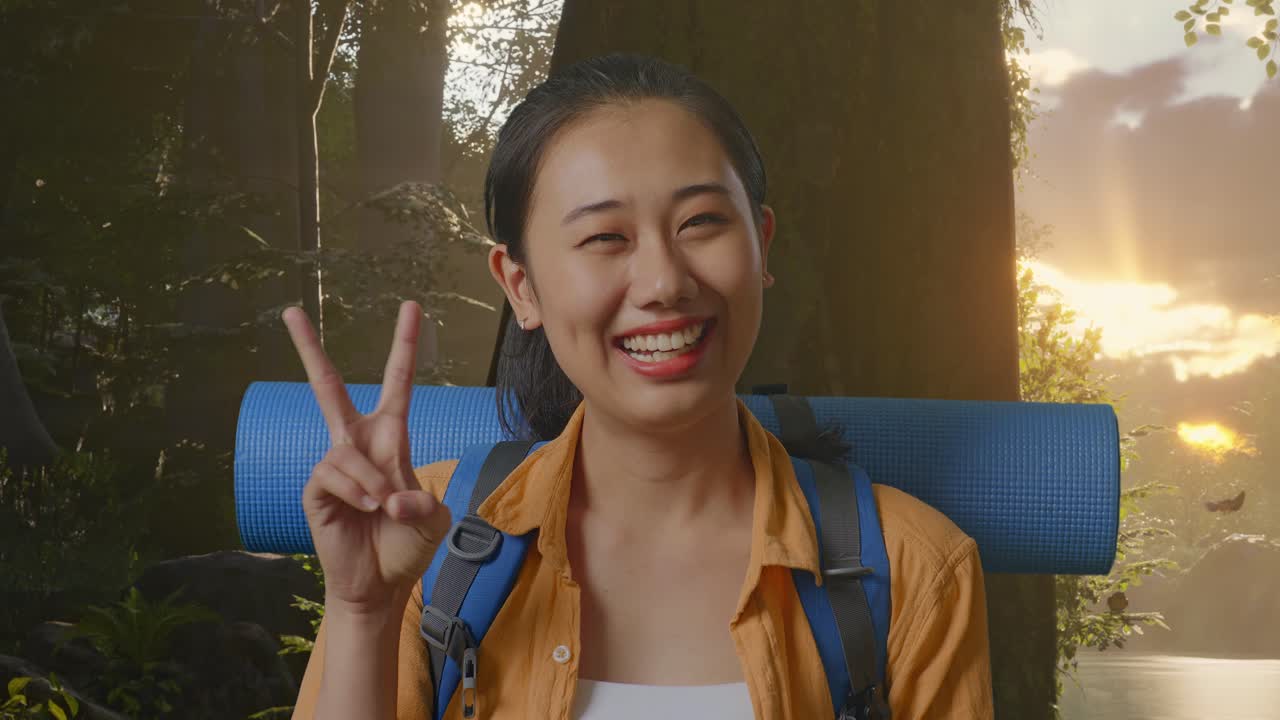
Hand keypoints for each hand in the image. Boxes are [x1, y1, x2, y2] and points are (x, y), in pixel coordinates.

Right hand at [283, 301, 451, 614]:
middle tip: (291, 311)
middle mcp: (356, 444)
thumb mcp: (434, 521)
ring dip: (371, 483)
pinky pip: (332, 474)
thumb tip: (391, 494)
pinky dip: (356, 492)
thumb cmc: (407, 546)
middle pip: (328, 387)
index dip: (404, 346)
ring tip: (384, 509)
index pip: (397, 383)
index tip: (411, 307)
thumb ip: (424, 503)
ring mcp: (333, 465)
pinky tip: (365, 508)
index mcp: (390, 440)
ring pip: (346, 453)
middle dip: (309, 349)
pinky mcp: (315, 489)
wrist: (381, 585)